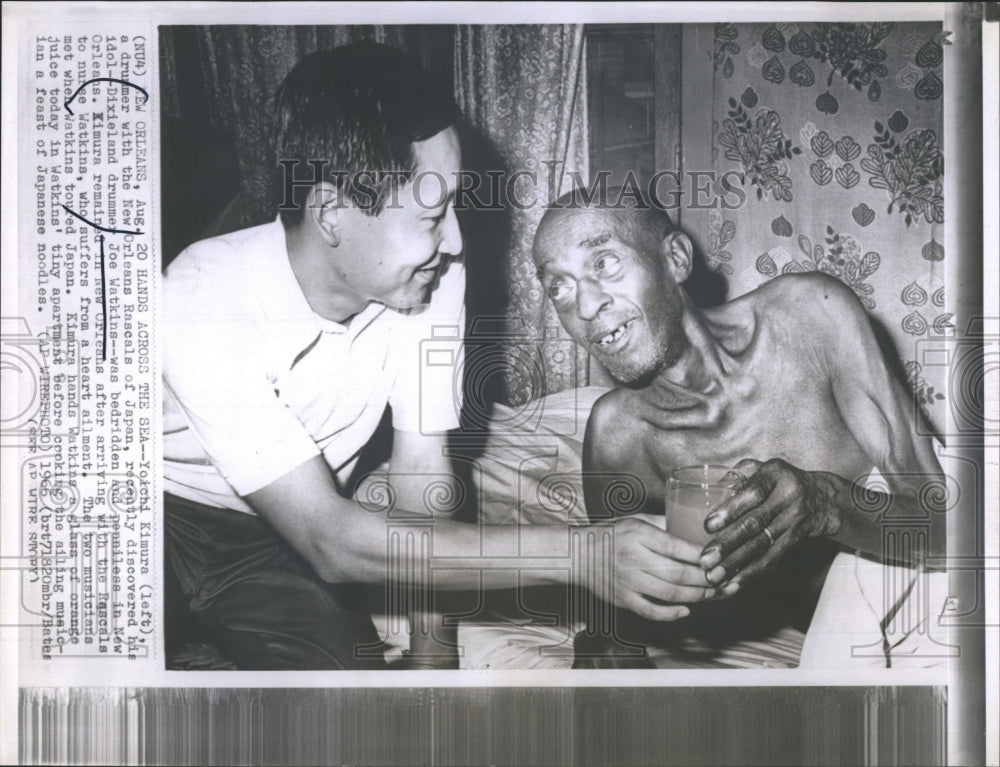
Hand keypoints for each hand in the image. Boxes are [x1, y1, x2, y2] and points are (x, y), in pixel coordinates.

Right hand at [584, 514, 733, 621]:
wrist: (577, 555)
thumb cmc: (610, 534)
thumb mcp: (635, 520)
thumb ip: (663, 526)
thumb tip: (695, 530)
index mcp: (639, 536)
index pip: (677, 547)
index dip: (703, 557)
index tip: (722, 559)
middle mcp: (634, 559)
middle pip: (679, 574)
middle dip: (708, 580)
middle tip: (726, 580)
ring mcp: (629, 582)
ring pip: (670, 594)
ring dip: (697, 596)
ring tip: (714, 594)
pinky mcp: (623, 599)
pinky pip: (651, 611)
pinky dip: (671, 613)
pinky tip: (686, 609)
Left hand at [698, 459, 839, 585]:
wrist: (823, 498)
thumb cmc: (780, 480)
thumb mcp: (763, 467)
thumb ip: (738, 474)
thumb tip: (714, 487)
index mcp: (775, 474)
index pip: (753, 492)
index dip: (731, 510)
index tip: (708, 525)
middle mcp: (788, 497)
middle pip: (755, 523)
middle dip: (728, 544)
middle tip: (705, 560)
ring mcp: (794, 520)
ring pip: (762, 545)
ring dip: (736, 563)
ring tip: (714, 576)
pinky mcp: (795, 540)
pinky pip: (773, 558)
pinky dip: (752, 572)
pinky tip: (734, 582)